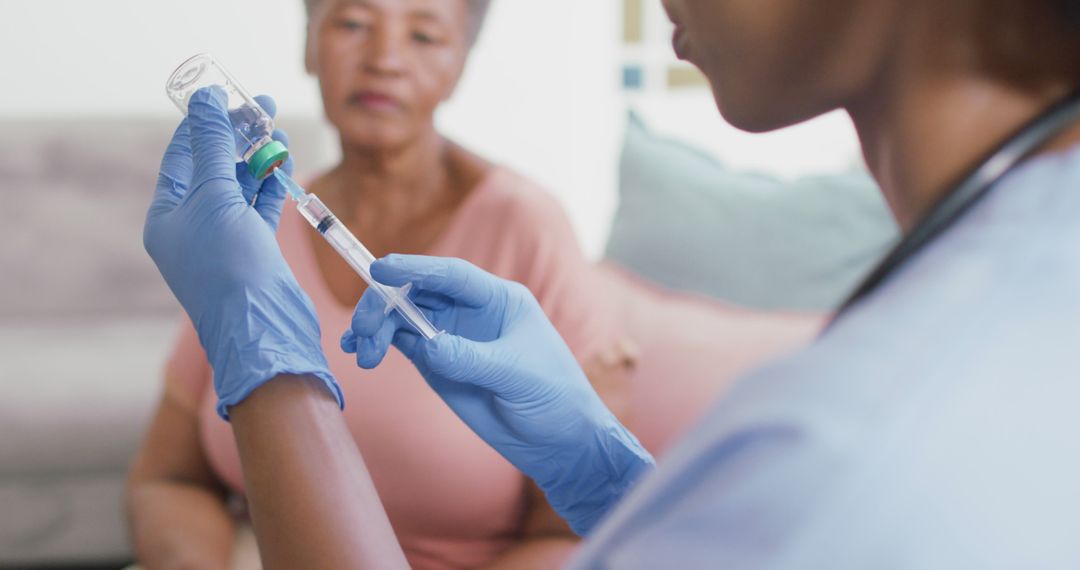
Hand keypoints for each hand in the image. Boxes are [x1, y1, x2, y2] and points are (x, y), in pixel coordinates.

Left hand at [144, 86, 341, 418]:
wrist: (263, 328)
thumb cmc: (229, 267)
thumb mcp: (215, 198)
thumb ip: (213, 147)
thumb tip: (206, 101)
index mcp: (167, 216)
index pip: (183, 156)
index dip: (206, 124)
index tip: (230, 97)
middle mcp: (191, 227)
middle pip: (213, 167)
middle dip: (238, 136)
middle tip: (263, 106)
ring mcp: (224, 241)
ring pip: (239, 187)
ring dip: (257, 158)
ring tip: (278, 131)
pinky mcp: (254, 252)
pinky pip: (258, 209)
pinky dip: (270, 186)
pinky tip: (282, 164)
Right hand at [340, 255, 653, 534]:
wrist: (559, 441)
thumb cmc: (554, 397)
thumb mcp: (516, 375)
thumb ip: (470, 359)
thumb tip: (425, 346)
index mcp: (499, 300)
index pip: (452, 275)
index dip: (415, 269)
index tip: (380, 269)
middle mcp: (472, 312)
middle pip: (418, 293)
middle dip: (385, 303)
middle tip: (363, 328)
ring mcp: (452, 336)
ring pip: (403, 317)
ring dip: (376, 326)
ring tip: (362, 352)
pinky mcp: (438, 363)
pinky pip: (401, 343)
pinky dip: (379, 344)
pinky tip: (363, 353)